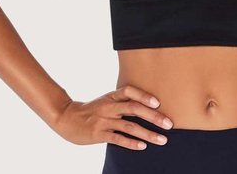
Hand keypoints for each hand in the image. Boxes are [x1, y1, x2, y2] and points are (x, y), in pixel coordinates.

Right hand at [51, 85, 173, 149]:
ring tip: (162, 139)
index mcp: (112, 95)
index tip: (158, 102)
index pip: (129, 91)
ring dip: (148, 133)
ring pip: (129, 126)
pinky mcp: (99, 134)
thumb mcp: (107, 100)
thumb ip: (123, 101)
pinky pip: (118, 139)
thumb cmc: (93, 109)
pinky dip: (131, 143)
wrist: (67, 118)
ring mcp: (104, 120)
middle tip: (169, 124)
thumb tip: (148, 105)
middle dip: (153, 116)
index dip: (143, 95)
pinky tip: (143, 146)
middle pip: (134, 108)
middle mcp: (109, 106)